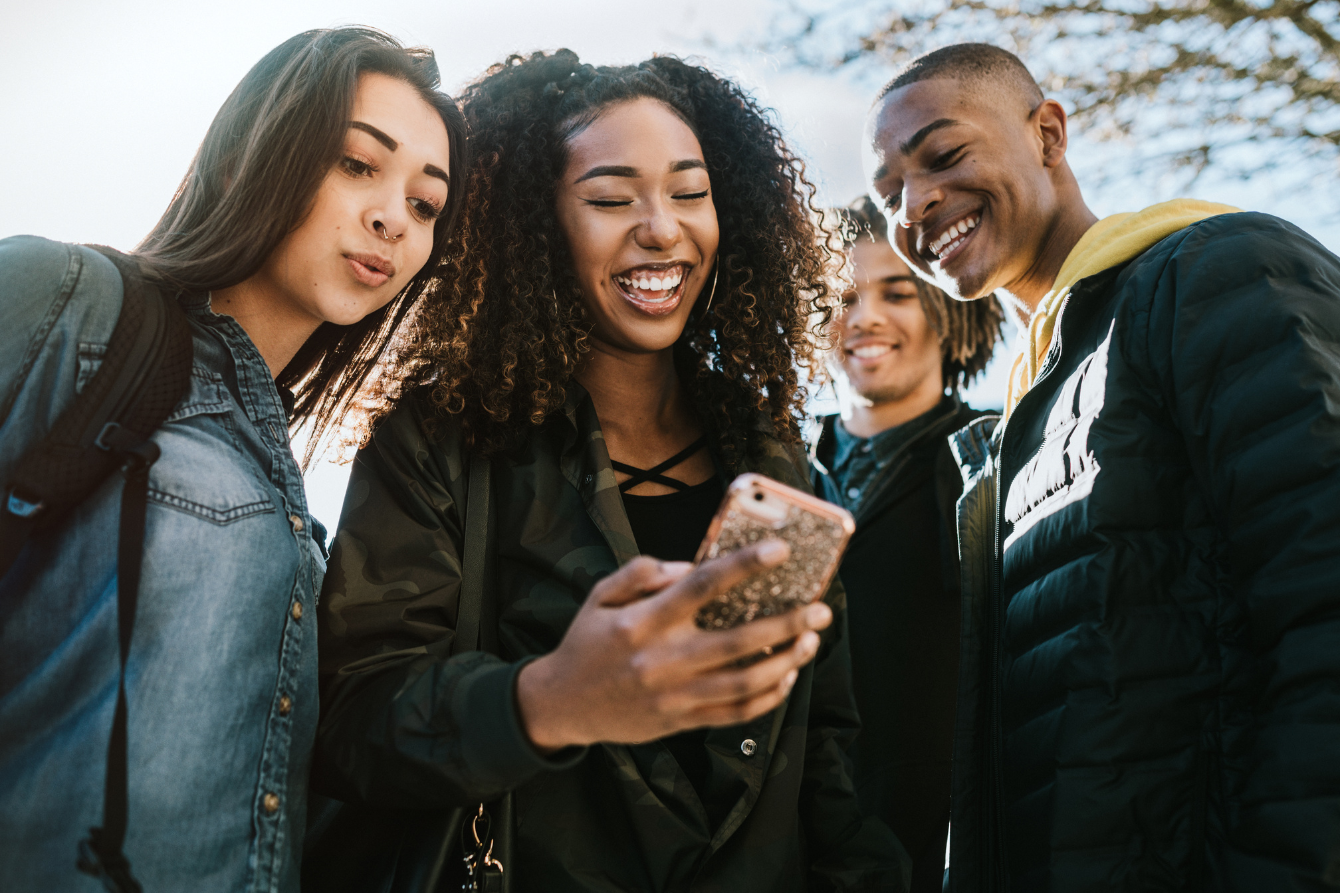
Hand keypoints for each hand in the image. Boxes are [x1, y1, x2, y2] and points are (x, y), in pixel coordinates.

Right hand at [515, 540, 831, 751]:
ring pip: (743, 683)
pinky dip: (766, 699)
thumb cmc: (587, 642)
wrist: (562, 704)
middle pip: (737, 642)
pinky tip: (786, 678)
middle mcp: (662, 660)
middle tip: (820, 608)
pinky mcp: (680, 722)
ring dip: (786, 663)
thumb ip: (642, 573)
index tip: (780, 550)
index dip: (744, 566)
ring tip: (812, 641)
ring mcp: (674, 696)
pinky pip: (733, 714)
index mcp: (644, 622)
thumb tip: (691, 567)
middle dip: (786, 624)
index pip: (702, 587)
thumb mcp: (601, 595)